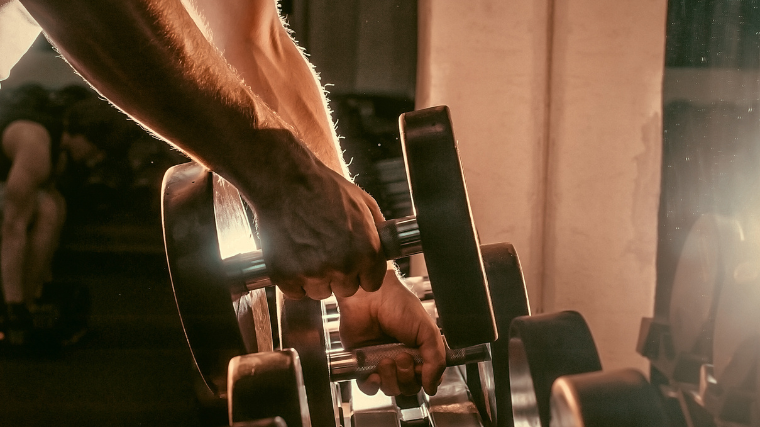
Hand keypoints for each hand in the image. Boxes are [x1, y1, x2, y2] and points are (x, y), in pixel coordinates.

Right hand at [252, 152, 386, 299]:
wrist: (286, 181)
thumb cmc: (324, 188)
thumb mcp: (364, 203)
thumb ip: (378, 231)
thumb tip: (385, 248)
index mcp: (366, 251)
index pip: (371, 283)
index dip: (361, 272)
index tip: (351, 263)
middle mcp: (343, 266)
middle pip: (346, 289)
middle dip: (338, 275)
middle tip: (325, 251)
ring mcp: (313, 273)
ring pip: (320, 292)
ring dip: (315, 279)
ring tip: (307, 251)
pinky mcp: (286, 276)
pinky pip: (295, 292)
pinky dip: (293, 280)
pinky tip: (292, 257)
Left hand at [337, 268, 445, 395]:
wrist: (369, 296)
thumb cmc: (398, 304)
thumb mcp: (427, 330)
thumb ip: (436, 360)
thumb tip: (433, 386)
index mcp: (419, 351)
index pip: (427, 379)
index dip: (424, 379)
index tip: (420, 368)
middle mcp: (401, 358)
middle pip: (408, 387)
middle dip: (406, 376)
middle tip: (402, 357)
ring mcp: (382, 361)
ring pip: (390, 389)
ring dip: (390, 378)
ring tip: (386, 358)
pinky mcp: (363, 363)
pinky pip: (368, 388)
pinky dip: (371, 385)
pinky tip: (373, 373)